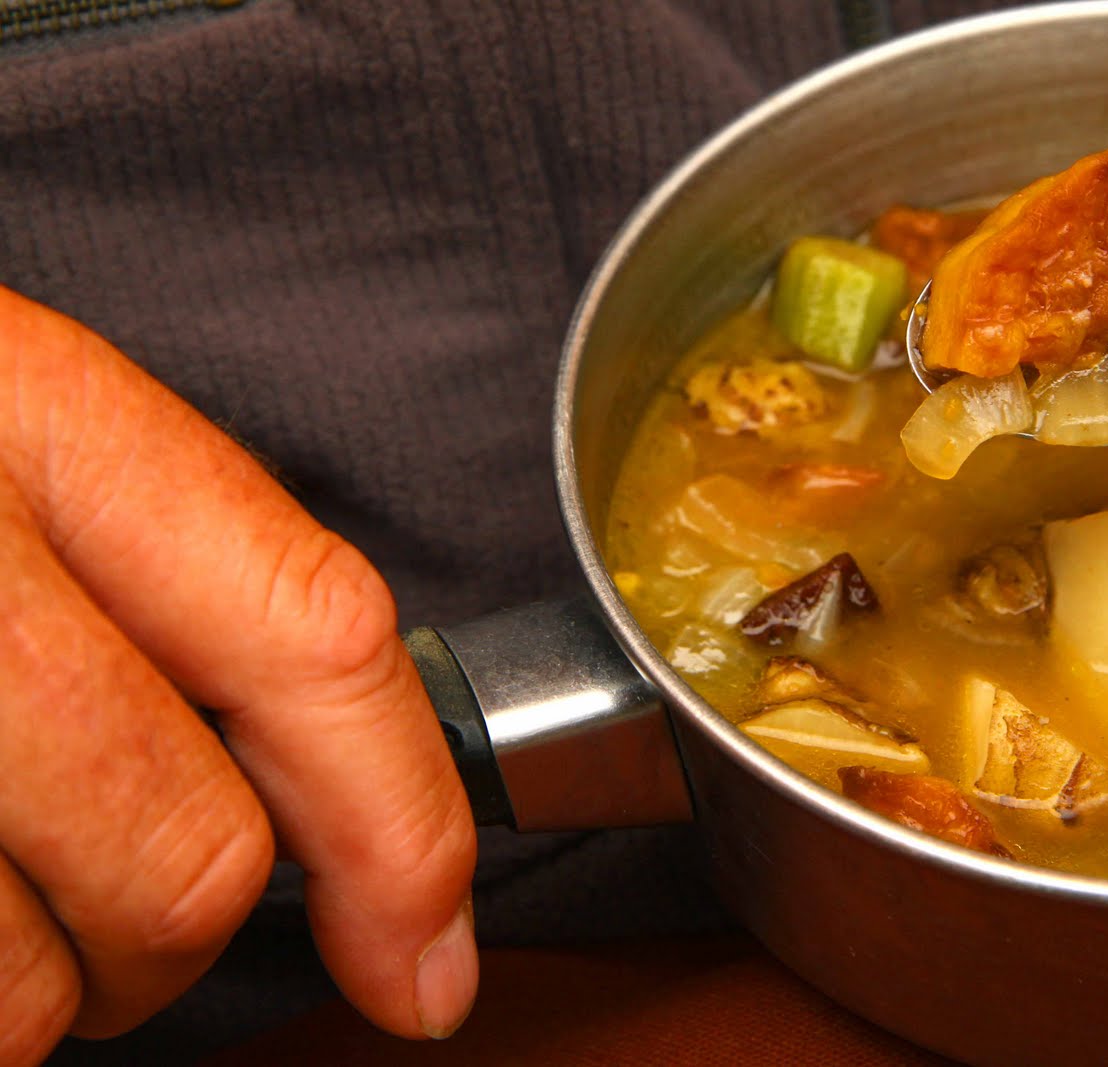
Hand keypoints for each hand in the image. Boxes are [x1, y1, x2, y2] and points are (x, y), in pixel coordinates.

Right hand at [0, 286, 476, 1062]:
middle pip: (183, 858)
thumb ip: (188, 598)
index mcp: (40, 422)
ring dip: (34, 991)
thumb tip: (364, 840)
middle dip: (178, 933)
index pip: (316, 639)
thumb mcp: (23, 450)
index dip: (403, 831)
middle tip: (120, 900)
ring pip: (24, 988)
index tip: (425, 957)